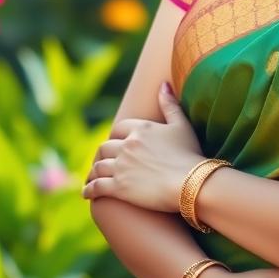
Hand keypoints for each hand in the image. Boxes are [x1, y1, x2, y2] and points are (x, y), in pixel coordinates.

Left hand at [82, 82, 204, 211]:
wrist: (192, 182)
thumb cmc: (190, 154)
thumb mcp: (182, 125)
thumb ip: (170, 104)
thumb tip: (162, 84)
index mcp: (141, 129)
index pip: (119, 129)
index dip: (116, 137)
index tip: (116, 144)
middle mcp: (127, 145)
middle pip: (105, 147)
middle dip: (103, 154)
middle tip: (103, 161)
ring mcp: (121, 166)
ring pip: (98, 166)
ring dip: (94, 172)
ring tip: (93, 178)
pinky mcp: (118, 187)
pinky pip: (96, 186)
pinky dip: (89, 189)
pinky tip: (87, 193)